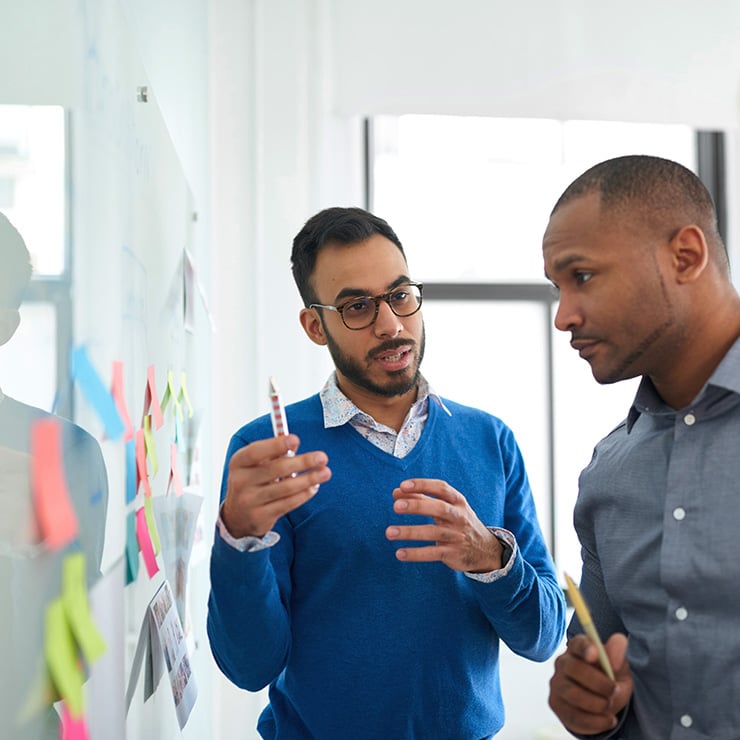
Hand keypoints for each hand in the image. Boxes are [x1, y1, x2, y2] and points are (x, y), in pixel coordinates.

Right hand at [221, 434, 330, 537]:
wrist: (237, 517)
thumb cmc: (252, 482)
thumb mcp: (255, 466)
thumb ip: (273, 454)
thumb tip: (294, 444)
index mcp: (238, 463)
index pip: (256, 452)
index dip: (276, 445)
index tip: (296, 440)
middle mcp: (240, 481)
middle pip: (276, 469)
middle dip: (302, 462)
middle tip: (322, 457)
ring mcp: (249, 501)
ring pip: (285, 488)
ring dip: (308, 479)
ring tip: (325, 472)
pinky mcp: (260, 517)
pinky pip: (287, 504)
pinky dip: (303, 494)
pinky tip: (314, 487)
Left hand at [384, 478, 503, 571]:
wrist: (485, 550)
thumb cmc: (458, 522)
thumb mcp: (446, 507)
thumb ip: (422, 499)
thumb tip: (396, 492)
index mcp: (457, 501)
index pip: (441, 488)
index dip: (422, 485)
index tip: (403, 485)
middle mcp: (459, 516)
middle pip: (439, 508)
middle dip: (417, 506)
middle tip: (396, 506)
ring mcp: (457, 535)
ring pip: (433, 532)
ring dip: (410, 532)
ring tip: (389, 532)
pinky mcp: (454, 553)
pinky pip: (433, 553)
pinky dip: (416, 554)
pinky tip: (400, 553)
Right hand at [548, 633, 632, 734]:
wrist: (603, 705)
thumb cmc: (610, 679)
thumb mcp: (620, 669)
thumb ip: (618, 655)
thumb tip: (619, 641)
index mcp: (578, 648)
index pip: (578, 643)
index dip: (585, 647)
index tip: (595, 654)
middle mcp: (563, 662)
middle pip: (574, 668)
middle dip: (598, 683)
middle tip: (613, 691)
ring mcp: (556, 683)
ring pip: (573, 694)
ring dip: (597, 704)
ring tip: (609, 706)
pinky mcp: (555, 703)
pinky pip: (574, 715)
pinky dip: (595, 721)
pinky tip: (607, 719)